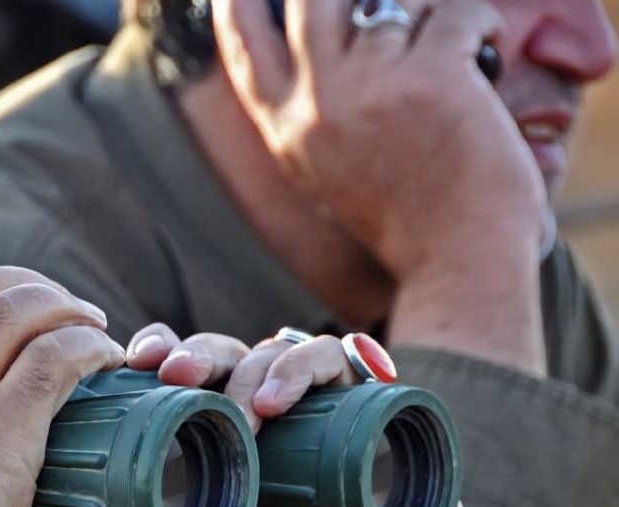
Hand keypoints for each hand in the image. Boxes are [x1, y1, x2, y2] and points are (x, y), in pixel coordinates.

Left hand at [48, 326, 487, 506]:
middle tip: (175, 375)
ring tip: (252, 409)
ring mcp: (321, 408)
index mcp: (219, 434)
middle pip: (226, 352)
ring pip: (284, 349)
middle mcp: (267, 412)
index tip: (133, 365)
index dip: (157, 354)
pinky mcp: (375, 409)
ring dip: (262, 367)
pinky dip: (325, 364)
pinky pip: (352, 363)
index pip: (183, 371)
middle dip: (198, 354)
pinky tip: (300, 394)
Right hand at [211, 0, 545, 278]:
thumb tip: (329, 41)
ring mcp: (371, 88)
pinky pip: (455, 10)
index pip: (244, 44)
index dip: (241, 2)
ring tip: (452, 42)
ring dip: (428, 10)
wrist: (455, 263)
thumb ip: (315, 112)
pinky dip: (478, 22)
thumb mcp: (330, 171)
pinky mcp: (432, 78)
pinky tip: (483, 51)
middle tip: (383, 4)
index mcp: (288, 130)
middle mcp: (318, 105)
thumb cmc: (406, 221)